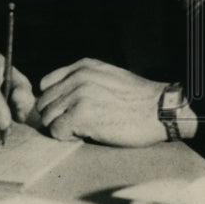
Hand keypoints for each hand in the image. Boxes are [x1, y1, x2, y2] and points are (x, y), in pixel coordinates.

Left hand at [36, 58, 174, 146]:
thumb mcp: (108, 76)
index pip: (46, 85)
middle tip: (79, 124)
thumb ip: (83, 80)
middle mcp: (77, 77)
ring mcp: (78, 95)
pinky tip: (87, 134)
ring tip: (85, 128)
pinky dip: (68, 137)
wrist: (160, 110)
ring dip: (63, 127)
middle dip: (57, 116)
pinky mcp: (81, 114)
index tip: (70, 111)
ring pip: (48, 118)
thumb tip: (61, 96)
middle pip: (44, 103)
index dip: (55, 101)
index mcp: (83, 66)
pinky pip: (56, 131)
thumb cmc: (138, 99)